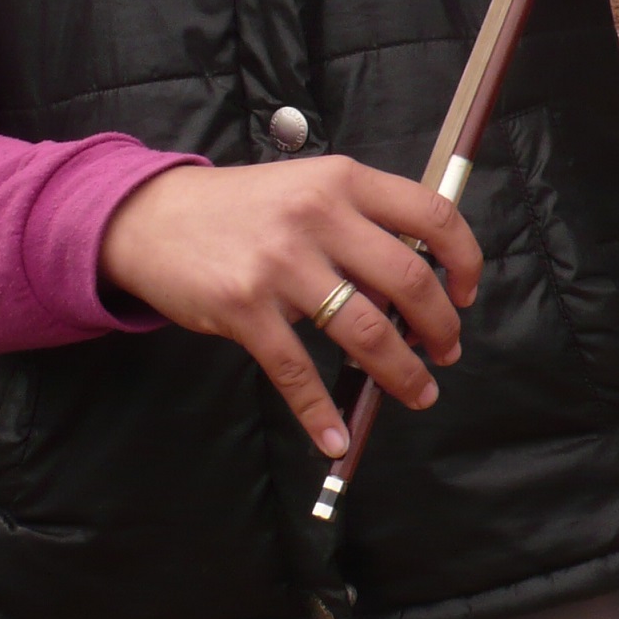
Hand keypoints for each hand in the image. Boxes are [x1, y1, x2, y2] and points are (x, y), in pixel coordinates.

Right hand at [97, 157, 483, 456]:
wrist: (153, 217)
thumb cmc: (241, 208)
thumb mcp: (307, 188)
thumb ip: (360, 221)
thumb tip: (420, 281)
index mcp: (341, 181)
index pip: (431, 214)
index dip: (463, 259)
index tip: (466, 293)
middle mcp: (317, 217)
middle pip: (408, 280)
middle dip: (439, 327)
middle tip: (445, 352)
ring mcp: (280, 264)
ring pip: (365, 329)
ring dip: (400, 372)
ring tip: (417, 391)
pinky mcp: (244, 308)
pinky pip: (296, 371)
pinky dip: (320, 414)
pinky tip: (334, 438)